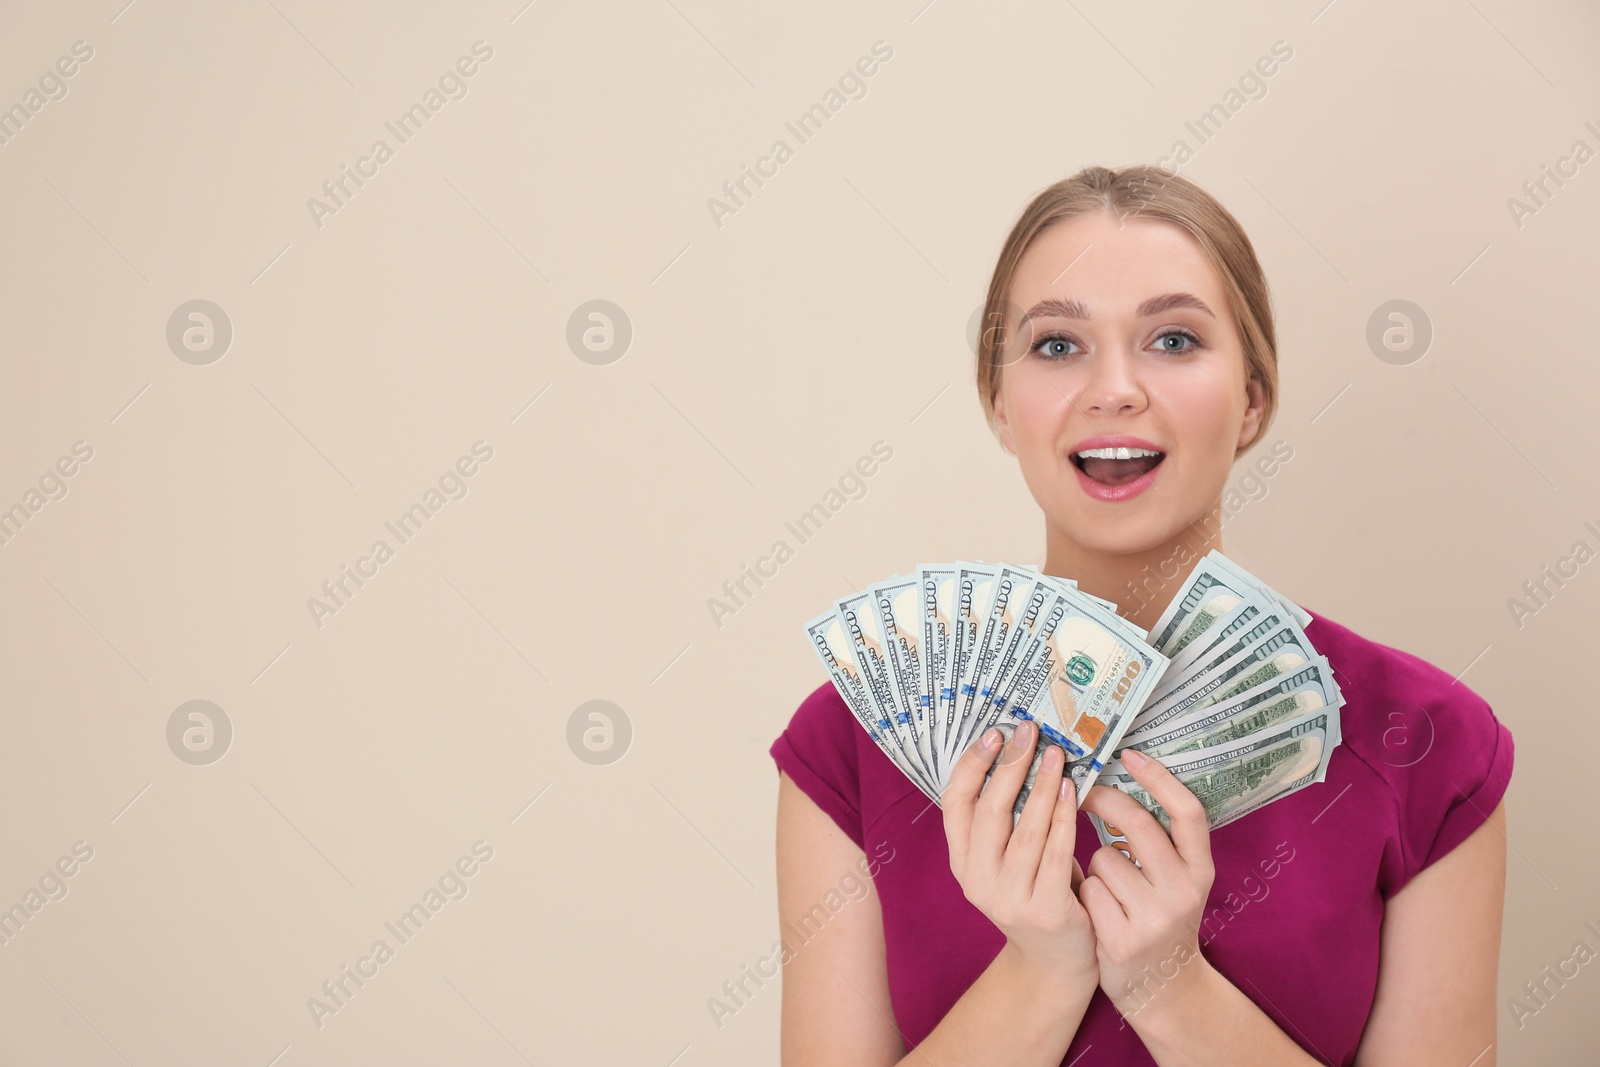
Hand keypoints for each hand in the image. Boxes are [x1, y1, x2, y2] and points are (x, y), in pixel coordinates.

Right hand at [942, 719, 1096, 990]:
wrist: (1056, 961)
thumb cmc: (1036, 892)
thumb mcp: (1007, 858)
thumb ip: (1006, 818)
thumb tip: (1020, 750)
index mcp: (962, 861)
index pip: (955, 804)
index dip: (972, 765)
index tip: (994, 733)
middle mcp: (977, 880)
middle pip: (989, 811)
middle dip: (1010, 765)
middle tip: (1030, 732)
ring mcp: (1008, 898)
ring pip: (1024, 830)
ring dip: (1041, 786)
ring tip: (1056, 755)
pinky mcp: (1044, 911)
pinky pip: (1055, 853)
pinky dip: (1064, 818)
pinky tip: (1073, 791)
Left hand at [1077, 748, 1216, 1022]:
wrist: (1163, 987)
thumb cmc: (1160, 916)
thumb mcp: (1177, 879)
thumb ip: (1160, 839)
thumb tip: (1121, 776)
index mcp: (1201, 870)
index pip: (1188, 813)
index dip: (1159, 779)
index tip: (1130, 753)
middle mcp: (1184, 892)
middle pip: (1137, 825)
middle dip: (1102, 801)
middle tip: (1083, 791)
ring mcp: (1154, 918)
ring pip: (1103, 858)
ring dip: (1095, 865)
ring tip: (1109, 888)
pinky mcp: (1122, 940)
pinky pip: (1087, 889)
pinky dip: (1085, 893)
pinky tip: (1098, 911)